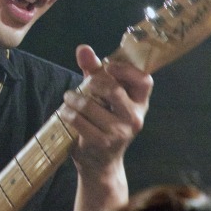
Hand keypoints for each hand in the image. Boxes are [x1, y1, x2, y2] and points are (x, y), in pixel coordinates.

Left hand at [59, 44, 152, 210]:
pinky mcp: (102, 142)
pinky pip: (78, 119)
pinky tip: (65, 112)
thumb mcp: (102, 95)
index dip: (126, 70)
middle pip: (113, 89)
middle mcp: (134, 118)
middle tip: (84, 84)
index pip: (144, 81)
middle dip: (92, 82)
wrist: (100, 162)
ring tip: (68, 98)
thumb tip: (83, 48)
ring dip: (73, 98)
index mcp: (139, 103)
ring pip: (89, 104)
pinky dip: (67, 112)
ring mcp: (119, 132)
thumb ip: (94, 70)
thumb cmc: (101, 121)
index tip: (108, 66)